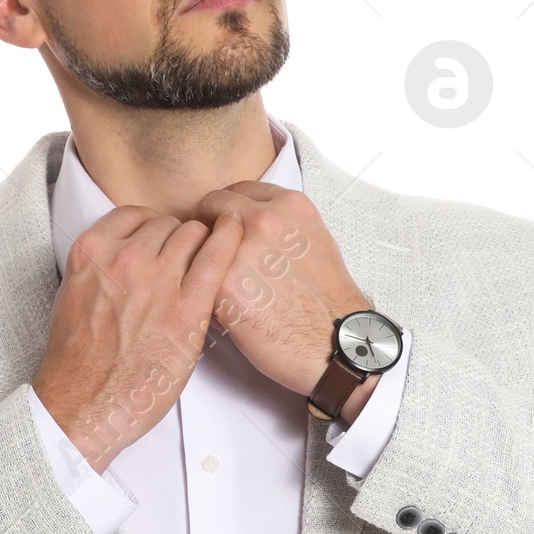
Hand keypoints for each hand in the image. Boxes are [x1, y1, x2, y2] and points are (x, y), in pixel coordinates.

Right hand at [33, 204, 244, 476]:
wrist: (85, 403)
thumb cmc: (78, 360)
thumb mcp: (74, 295)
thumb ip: (101, 268)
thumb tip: (126, 255)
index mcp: (91, 251)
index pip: (135, 215)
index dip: (154, 228)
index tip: (162, 241)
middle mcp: (123, 258)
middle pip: (168, 224)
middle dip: (180, 238)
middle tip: (188, 261)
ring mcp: (156, 281)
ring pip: (193, 234)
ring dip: (203, 244)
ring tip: (209, 263)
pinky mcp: (187, 310)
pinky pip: (217, 258)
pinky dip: (229, 241)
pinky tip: (237, 234)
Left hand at [192, 182, 374, 418]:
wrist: (336, 345)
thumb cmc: (329, 303)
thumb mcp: (315, 241)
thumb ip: (282, 225)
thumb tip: (253, 224)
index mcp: (290, 207)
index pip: (240, 189)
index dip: (229, 208)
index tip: (226, 224)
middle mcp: (266, 221)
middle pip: (213, 203)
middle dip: (209, 224)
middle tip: (213, 251)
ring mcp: (243, 250)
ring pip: (200, 239)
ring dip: (202, 255)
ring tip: (215, 278)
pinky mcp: (224, 285)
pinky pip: (197, 275)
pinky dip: (202, 288)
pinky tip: (219, 304)